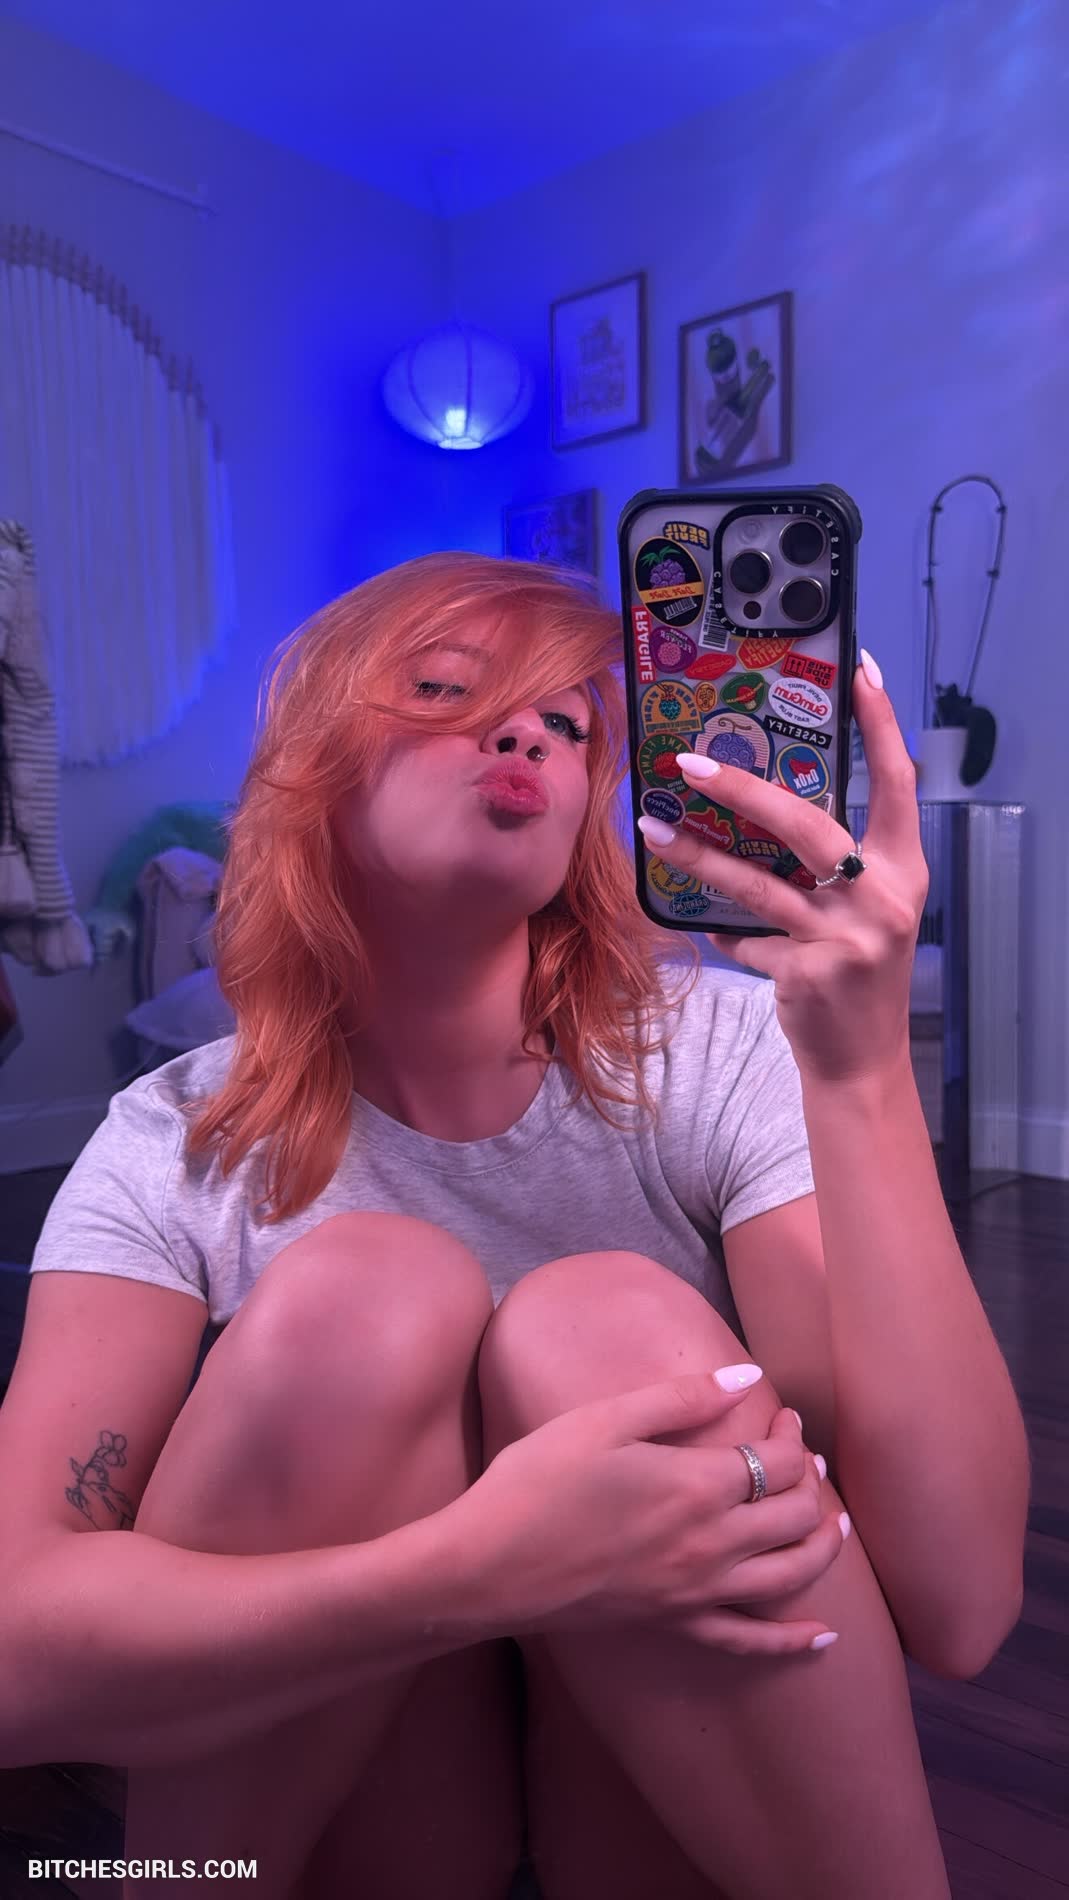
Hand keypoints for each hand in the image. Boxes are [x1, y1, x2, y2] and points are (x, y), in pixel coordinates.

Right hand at [458, 1372, 845, 1656]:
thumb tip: (747, 1377)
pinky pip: (749, 1642)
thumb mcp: (604, 1420)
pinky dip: (792, 1641)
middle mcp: (713, 1544)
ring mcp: (696, 1592)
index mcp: (698, 1486)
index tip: (785, 1415)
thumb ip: (681, 1398)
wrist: (489, 1567)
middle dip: (811, 1482)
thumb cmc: (537, 1483)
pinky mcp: (674, 1624)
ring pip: (790, 1575)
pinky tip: (823, 1637)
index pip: (777, 1461)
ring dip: (823, 1549)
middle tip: (805, 1458)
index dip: (793, 1435)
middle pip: (794, 1515)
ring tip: (837, 1527)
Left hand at [637, 653, 929, 1084]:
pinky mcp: (807, 974)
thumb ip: (835, 862)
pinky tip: (706, 928)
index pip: (899, 783)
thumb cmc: (857, 973)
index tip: (861, 673)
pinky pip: (743, 938)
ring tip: (654, 831)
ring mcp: (845, 939)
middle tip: (690, 763)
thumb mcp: (865, 909)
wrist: (862, 1063)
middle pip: (807, 826)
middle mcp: (882, 900)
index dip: (882, 726)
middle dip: (744, 790)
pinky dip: (722, 931)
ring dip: (700, 855)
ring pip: (757, 883)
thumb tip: (768, 802)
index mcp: (904, 871)